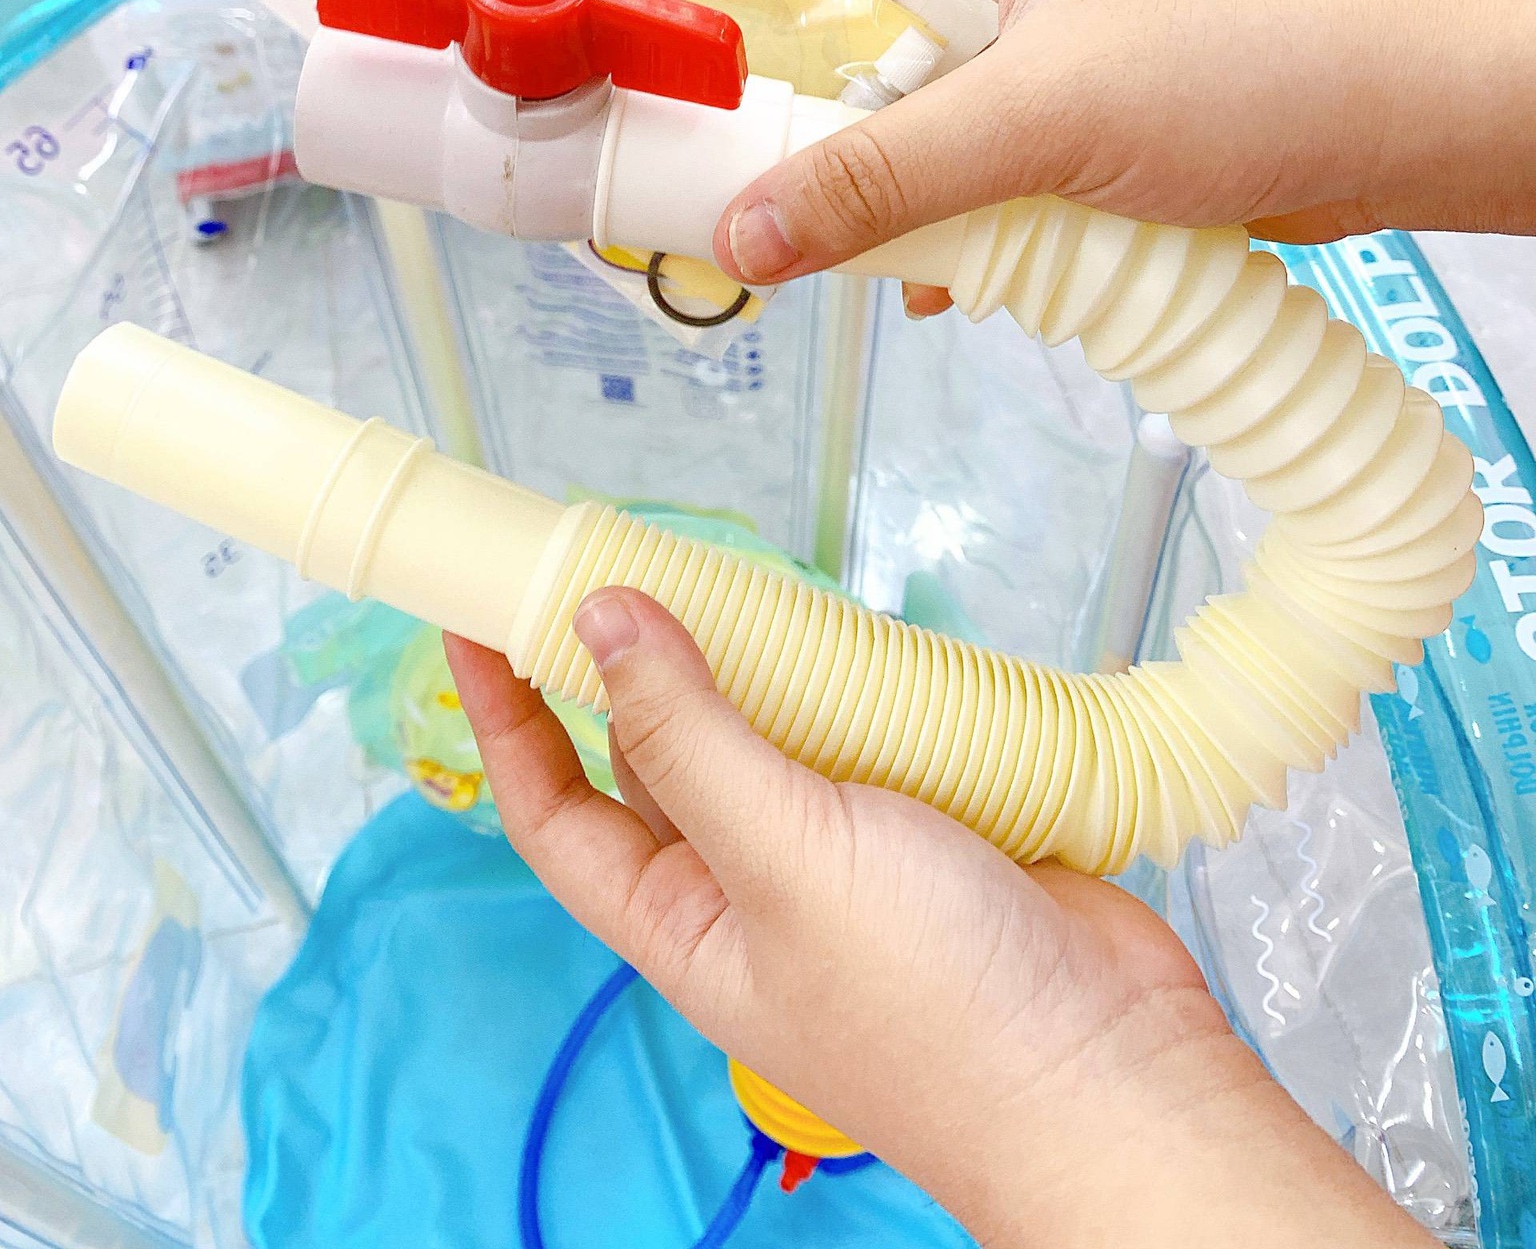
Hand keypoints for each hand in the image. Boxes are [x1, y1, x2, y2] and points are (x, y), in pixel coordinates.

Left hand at [446, 595, 1427, 1248]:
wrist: (1116, 1076)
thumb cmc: (937, 1010)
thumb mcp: (784, 859)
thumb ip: (691, 738)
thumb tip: (603, 624)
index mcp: (685, 920)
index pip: (555, 812)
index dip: (507, 720)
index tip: (476, 622)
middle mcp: (753, 885)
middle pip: (662, 755)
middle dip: (636, 662)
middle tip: (622, 556)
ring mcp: (845, 853)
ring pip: (768, 733)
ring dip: (750, 660)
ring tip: (733, 576)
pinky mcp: (928, 822)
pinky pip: (862, 731)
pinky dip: (851, 677)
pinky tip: (854, 629)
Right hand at [712, 0, 1535, 299]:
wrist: (1412, 119)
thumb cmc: (1256, 54)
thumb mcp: (1048, 113)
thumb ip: (894, 175)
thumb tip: (750, 234)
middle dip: (786, 32)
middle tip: (701, 97)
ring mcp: (1053, 17)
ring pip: (916, 62)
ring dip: (867, 135)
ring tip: (791, 202)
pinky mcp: (1088, 98)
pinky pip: (980, 136)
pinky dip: (946, 195)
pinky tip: (924, 274)